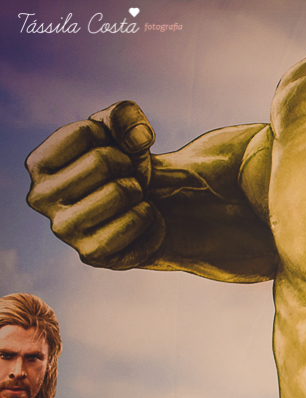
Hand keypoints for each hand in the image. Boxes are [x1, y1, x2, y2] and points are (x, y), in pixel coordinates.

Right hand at [26, 101, 164, 268]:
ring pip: (119, 191)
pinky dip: (148, 215)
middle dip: (128, 165)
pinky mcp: (92, 253)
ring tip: (132, 198)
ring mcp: (63, 229)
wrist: (150, 208)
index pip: (86, 132)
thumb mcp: (122, 131)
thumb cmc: (126, 166)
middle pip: (102, 161)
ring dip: (138, 191)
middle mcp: (40, 198)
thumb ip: (125, 117)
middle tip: (127, 178)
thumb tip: (138, 137)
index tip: (114, 152)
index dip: (113, 138)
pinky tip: (140, 219)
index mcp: (38, 165)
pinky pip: (135, 221)